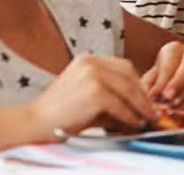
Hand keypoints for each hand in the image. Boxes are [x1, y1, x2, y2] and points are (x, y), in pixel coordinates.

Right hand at [31, 53, 154, 140]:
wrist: (33, 123)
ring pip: (127, 90)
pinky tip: (135, 124)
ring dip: (140, 106)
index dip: (137, 83)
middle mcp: (91, 62)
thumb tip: (136, 111)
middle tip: (151, 109)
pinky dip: (130, 116)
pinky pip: (120, 106)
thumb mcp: (85, 96)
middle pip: (128, 75)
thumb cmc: (57, 114)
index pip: (123, 66)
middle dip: (142, 94)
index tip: (146, 97)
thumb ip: (110, 98)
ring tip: (147, 118)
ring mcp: (93, 76)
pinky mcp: (95, 93)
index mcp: (88, 59)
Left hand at [142, 40, 183, 106]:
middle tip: (167, 98)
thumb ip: (149, 83)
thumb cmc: (172, 70)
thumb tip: (143, 96)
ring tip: (174, 105)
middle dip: (177, 83)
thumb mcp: (159, 72)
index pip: (169, 63)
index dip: (161, 80)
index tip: (154, 95)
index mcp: (175, 49)